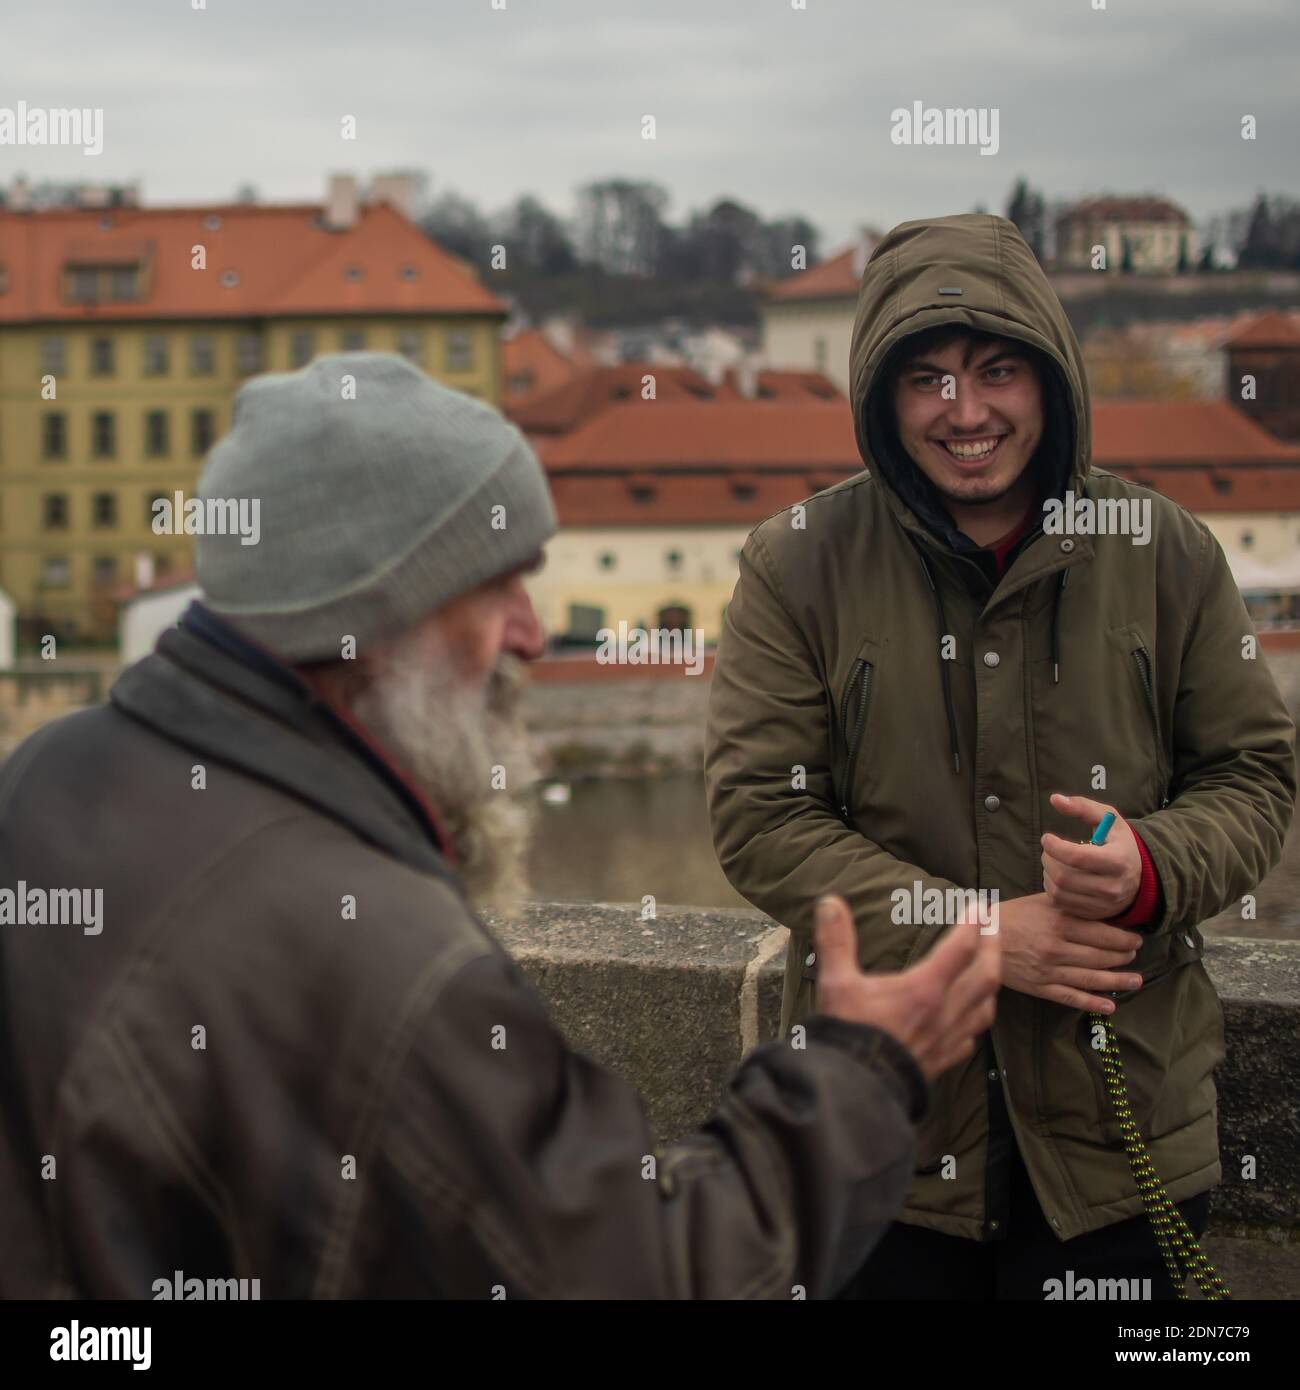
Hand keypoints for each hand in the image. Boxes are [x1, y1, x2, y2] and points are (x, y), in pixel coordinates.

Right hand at [811, 894, 999, 1082]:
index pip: (960, 948)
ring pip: (985, 1008)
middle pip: (985, 976)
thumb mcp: (837, 983)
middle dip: (993, 948)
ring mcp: (946, 1040)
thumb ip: (836, 940)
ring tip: (989, 969)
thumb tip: (830, 901)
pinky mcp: (941, 1061)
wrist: (855, 1090)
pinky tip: (969, 1019)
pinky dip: (975, 1022)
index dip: (973, 923)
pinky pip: (969, 1039)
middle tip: (995, 927)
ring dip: (990, 984)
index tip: (980, 905)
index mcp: (924, 989)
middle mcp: (944, 1013)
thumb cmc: (848, 1034)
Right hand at [996, 893, 1143, 1013]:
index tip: (1136, 939)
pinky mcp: (1040, 987)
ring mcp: (1049, 970)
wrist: (981, 938)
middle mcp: (1056, 948)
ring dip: (1118, 981)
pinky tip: (1110, 1006)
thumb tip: (1100, 908)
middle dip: (1124, 956)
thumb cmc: (1012, 915)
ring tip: (1136, 981)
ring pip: (1092, 978)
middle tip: (1135, 955)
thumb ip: (1069, 905)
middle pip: (1101, 956)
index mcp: (1058, 923)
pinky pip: (1071, 998)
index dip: (1124, 938)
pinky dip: (1092, 1003)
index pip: (1103, 933)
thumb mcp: (1040, 901)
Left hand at [1041, 793, 1141, 920]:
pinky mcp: (1093, 914)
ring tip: (1053, 861)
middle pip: (1064, 876)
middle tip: (1048, 850)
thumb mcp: (1109, 820)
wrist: (1138, 877)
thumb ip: (1083, 807)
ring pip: (1059, 891)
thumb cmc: (1119, 843)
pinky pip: (1061, 903)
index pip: (1077, 857)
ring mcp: (1103, 904)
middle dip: (1048, 859)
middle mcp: (1112, 886)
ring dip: (1048, 873)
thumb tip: (1055, 799)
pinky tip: (1058, 877)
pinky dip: (1053, 888)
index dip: (1055, 847)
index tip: (1047, 838)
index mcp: (1118, 861)